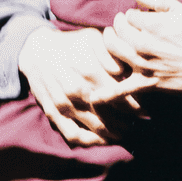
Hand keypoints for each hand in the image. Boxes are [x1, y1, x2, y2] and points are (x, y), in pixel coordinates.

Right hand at [18, 25, 152, 145]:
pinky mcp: (53, 114)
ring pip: (95, 128)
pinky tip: (103, 140)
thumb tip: (124, 70)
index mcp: (89, 72)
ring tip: (125, 132)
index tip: (147, 109)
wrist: (35, 51)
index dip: (136, 105)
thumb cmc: (70, 44)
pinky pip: (74, 135)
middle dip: (129, 122)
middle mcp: (77, 91)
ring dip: (113, 133)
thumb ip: (110, 53)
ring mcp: (64, 105)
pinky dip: (91, 142)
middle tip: (140, 123)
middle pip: (111, 115)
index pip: (120, 96)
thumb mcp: (92, 38)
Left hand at [103, 0, 181, 108]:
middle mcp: (144, 44)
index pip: (129, 15)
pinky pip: (123, 89)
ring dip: (109, 43)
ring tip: (112, 39)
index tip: (138, 17)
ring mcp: (143, 65)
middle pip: (118, 30)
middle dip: (118, 25)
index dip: (132, 14)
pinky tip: (94, 97)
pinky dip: (108, 94)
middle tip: (122, 25)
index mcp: (153, 25)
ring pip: (114, 51)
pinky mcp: (146, 83)